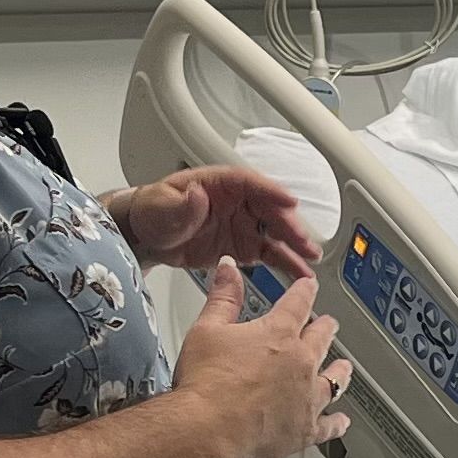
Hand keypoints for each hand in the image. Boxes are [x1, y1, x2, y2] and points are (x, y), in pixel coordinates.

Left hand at [107, 165, 316, 277]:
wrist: (147, 237)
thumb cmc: (154, 211)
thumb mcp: (161, 204)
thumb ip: (181, 203)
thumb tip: (197, 195)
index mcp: (220, 184)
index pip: (251, 184)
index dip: (271, 192)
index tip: (289, 202)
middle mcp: (238, 203)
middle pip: (270, 210)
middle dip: (289, 225)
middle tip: (303, 240)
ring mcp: (243, 225)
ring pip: (275, 233)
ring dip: (294, 245)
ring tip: (310, 257)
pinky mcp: (243, 247)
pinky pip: (269, 254)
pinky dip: (285, 263)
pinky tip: (299, 273)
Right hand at [170, 261, 347, 457]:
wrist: (209, 431)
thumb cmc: (206, 384)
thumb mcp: (207, 329)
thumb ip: (222, 297)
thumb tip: (228, 269)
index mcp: (278, 334)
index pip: (298, 303)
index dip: (305, 291)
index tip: (309, 286)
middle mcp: (301, 363)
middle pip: (321, 339)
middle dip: (325, 328)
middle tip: (328, 324)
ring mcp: (307, 398)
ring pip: (334, 379)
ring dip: (340, 371)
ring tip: (344, 367)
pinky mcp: (305, 430)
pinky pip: (330, 425)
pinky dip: (337, 422)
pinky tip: (341, 421)